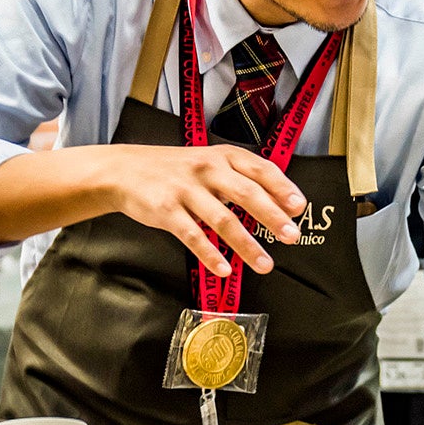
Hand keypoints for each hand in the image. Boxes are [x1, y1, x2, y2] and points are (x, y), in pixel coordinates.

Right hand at [86, 143, 307, 275]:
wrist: (124, 170)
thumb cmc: (174, 171)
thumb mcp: (209, 164)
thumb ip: (240, 181)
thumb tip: (280, 206)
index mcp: (222, 156)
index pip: (260, 169)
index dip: (282, 187)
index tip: (299, 207)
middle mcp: (207, 169)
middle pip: (246, 193)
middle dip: (272, 216)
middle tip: (292, 236)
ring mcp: (186, 189)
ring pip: (222, 219)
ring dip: (246, 244)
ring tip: (265, 264)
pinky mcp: (166, 210)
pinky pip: (192, 235)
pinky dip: (209, 253)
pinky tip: (223, 268)